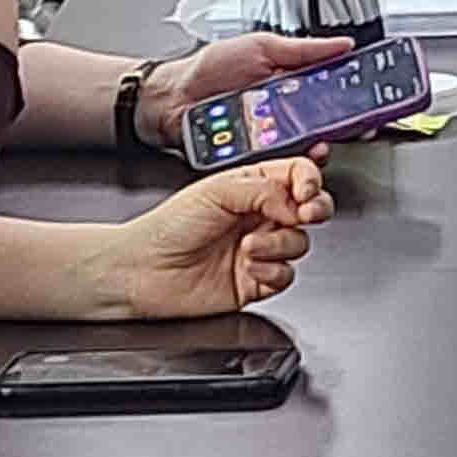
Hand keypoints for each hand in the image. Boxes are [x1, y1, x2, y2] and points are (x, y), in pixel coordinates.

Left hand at [84, 159, 329, 318]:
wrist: (141, 272)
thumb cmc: (166, 228)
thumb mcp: (216, 191)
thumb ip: (264, 189)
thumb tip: (296, 202)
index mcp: (252, 188)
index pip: (298, 175)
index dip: (310, 180)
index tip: (306, 190)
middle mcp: (260, 217)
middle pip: (312, 208)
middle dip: (316, 209)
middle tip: (305, 213)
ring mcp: (260, 250)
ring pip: (300, 243)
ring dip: (279, 244)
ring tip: (249, 246)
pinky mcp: (256, 282)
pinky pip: (286, 276)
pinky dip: (271, 271)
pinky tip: (248, 268)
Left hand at [137, 34, 354, 153]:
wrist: (170, 98)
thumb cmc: (209, 68)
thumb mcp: (261, 47)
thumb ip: (303, 48)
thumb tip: (343, 43)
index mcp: (290, 87)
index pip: (330, 95)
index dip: (351, 101)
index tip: (370, 102)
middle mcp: (282, 115)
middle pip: (321, 125)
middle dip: (338, 128)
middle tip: (351, 128)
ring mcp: (267, 139)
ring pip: (300, 149)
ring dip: (312, 149)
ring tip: (320, 145)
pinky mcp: (250, 159)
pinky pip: (273, 165)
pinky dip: (284, 165)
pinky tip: (290, 160)